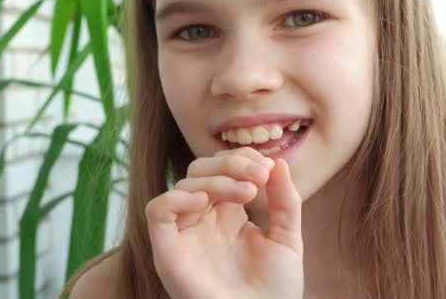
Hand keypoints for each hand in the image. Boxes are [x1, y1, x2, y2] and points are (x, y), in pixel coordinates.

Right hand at [145, 147, 303, 298]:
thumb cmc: (275, 290)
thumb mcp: (287, 238)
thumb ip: (285, 201)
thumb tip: (279, 163)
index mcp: (228, 214)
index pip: (223, 169)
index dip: (242, 159)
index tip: (267, 169)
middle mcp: (204, 220)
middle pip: (201, 170)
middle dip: (231, 164)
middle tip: (259, 176)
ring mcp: (186, 233)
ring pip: (185, 184)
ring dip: (216, 180)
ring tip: (247, 193)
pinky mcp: (168, 250)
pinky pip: (157, 211)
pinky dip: (177, 198)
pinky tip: (205, 203)